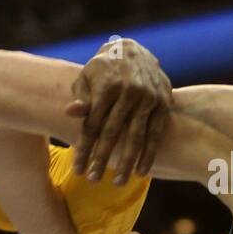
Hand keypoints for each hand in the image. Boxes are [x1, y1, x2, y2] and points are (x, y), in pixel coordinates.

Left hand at [66, 39, 171, 181]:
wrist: (133, 50)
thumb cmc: (102, 68)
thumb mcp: (87, 77)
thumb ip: (81, 96)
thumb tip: (69, 112)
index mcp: (107, 86)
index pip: (93, 124)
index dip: (84, 148)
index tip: (78, 169)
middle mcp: (129, 92)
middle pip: (113, 133)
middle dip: (102, 159)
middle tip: (94, 180)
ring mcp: (148, 98)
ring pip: (136, 137)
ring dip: (126, 162)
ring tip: (118, 182)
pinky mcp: (163, 103)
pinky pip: (156, 133)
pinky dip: (149, 154)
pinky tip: (142, 171)